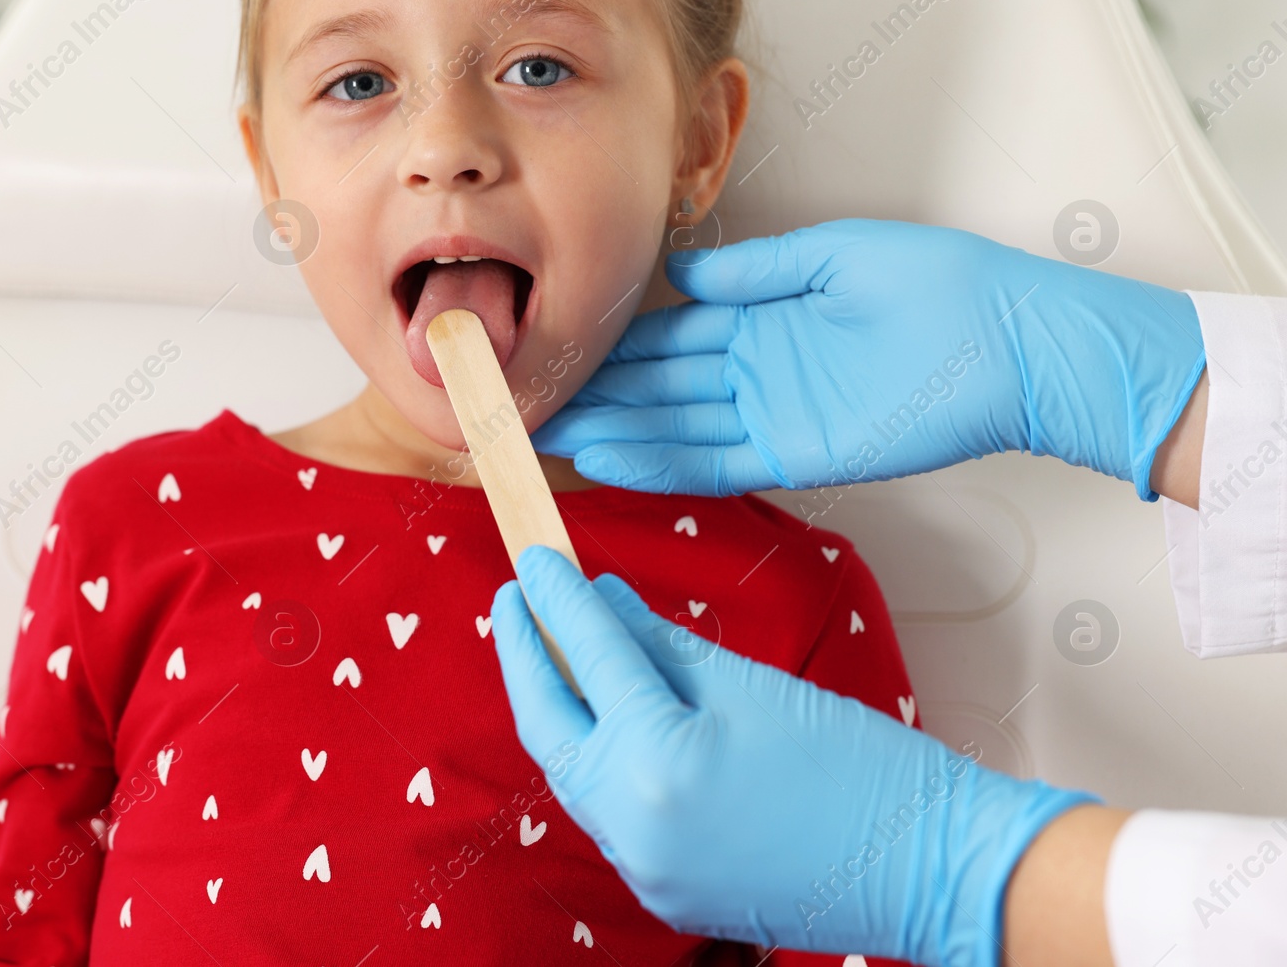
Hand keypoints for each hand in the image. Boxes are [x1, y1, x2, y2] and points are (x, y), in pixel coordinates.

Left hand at [491, 544, 1097, 966]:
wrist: (931, 868)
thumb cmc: (860, 766)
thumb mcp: (753, 685)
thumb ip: (661, 644)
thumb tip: (601, 602)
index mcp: (658, 762)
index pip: (589, 657)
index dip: (559, 598)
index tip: (538, 556)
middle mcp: (632, 825)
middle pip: (549, 725)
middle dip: (526, 656)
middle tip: (517, 598)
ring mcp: (643, 869)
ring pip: (571, 773)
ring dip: (556, 709)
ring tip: (551, 648)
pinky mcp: (662, 891)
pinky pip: (607, 814)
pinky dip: (596, 760)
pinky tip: (603, 719)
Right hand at [533, 219, 1205, 499]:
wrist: (1011, 343)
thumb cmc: (937, 284)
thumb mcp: (834, 256)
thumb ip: (756, 271)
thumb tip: (683, 274)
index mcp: (764, 316)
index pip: (670, 334)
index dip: (614, 343)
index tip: (561, 346)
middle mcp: (757, 370)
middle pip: (660, 386)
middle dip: (598, 394)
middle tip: (531, 402)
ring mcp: (773, 415)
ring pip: (675, 428)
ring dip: (615, 433)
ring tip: (551, 436)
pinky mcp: (798, 454)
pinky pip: (715, 462)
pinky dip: (662, 463)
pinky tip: (611, 460)